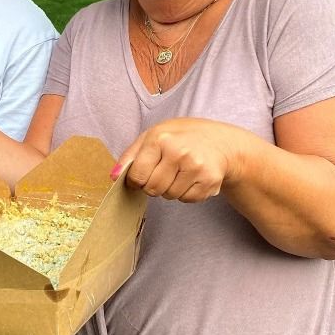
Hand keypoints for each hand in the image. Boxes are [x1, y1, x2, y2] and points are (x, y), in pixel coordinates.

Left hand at [114, 118, 237, 201]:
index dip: (136, 180)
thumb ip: (131, 155)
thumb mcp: (153, 135)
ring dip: (169, 189)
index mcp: (160, 138)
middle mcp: (179, 152)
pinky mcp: (209, 182)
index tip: (140, 176)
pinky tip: (191, 177)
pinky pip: (186, 200)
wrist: (220, 141)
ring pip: (169, 196)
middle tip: (163, 171)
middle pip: (152, 189)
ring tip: (178, 172)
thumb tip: (113, 176)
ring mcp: (196, 168)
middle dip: (153, 185)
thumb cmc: (181, 137)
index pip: (137, 175)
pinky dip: (185, 193)